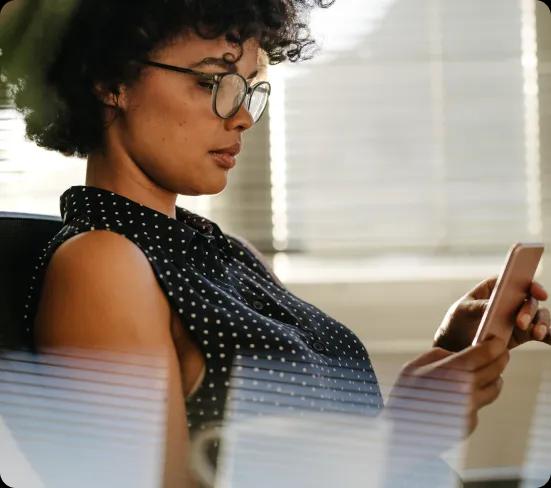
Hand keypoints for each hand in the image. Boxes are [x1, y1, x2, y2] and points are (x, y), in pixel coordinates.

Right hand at [386, 336, 508, 445]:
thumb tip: (458, 354)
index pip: (485, 354)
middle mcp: (466, 390)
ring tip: (489, 373)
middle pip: (495, 370)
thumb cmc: (403, 396)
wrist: (400, 431)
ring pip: (493, 389)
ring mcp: (470, 409)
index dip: (495, 345)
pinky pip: (480, 405)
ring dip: (494, 378)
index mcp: (451, 371)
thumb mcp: (413, 366)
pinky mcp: (470, 424)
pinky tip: (463, 395)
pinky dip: (476, 397)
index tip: (497, 341)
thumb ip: (438, 356)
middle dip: (500, 359)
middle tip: (501, 353)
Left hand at [433, 276, 550, 351]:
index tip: (537, 292)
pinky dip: (549, 334)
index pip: (513, 279)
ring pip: (538, 315)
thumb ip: (477, 306)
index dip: (527, 282)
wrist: (456, 347)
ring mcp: (517, 316)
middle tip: (520, 323)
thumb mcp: (460, 311)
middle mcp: (509, 299)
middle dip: (528, 309)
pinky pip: (540, 332)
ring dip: (541, 323)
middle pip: (527, 298)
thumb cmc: (455, 322)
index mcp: (493, 288)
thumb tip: (492, 305)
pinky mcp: (522, 334)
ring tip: (536, 334)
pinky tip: (549, 339)